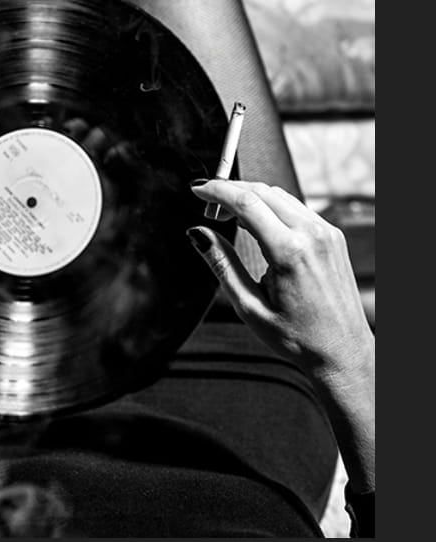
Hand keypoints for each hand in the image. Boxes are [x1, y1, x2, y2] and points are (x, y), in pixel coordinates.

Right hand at [188, 179, 373, 379]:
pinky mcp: (332, 235)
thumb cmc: (300, 337)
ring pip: (279, 195)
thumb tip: (198, 235)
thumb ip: (222, 264)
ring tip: (228, 213)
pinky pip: (296, 207)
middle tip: (207, 204)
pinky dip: (271, 205)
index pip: (246, 202)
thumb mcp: (250, 306)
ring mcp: (326, 232)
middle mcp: (312, 235)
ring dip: (250, 195)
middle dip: (230, 190)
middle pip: (262, 191)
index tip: (198, 191)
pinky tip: (256, 221)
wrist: (342, 352)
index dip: (216, 191)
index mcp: (290, 252)